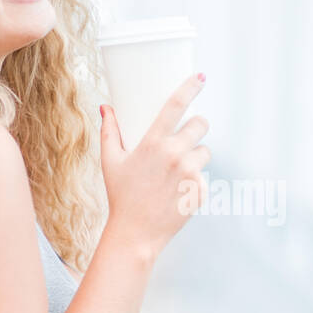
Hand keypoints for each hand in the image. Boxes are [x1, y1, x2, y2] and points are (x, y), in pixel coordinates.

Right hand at [99, 73, 210, 259]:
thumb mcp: (110, 162)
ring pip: (205, 152)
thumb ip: (109, 132)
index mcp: (153, 143)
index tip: (201, 78)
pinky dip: (195, 181)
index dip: (190, 88)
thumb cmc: (121, 196)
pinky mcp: (200, 191)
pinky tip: (178, 192)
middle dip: (196, 127)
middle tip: (186, 137)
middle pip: (201, 125)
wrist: (136, 234)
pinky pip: (205, 176)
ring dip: (196, 156)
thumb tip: (106, 107)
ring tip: (177, 171)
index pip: (176, 106)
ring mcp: (190, 173)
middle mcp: (174, 155)